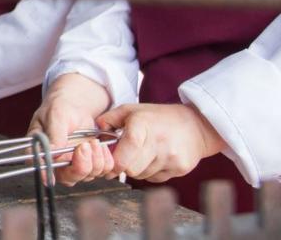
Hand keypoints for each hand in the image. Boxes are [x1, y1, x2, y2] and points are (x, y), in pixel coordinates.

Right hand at [28, 73, 113, 185]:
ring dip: (95, 160)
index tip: (53, 176)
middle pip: (68, 178)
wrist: (75, 107)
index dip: (47, 174)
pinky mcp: (89, 164)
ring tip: (93, 142)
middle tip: (84, 146)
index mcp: (40, 152)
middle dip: (81, 165)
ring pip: (87, 176)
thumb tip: (50, 153)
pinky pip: (101, 172)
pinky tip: (100, 146)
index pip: (40, 168)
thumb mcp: (56, 117)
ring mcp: (73, 166)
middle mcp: (56, 163)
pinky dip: (105, 160)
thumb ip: (54, 135)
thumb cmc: (59, 108)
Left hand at [96, 103, 224, 182]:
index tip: (110, 160)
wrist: (196, 125)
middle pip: (130, 170)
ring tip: (144, 154)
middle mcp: (158, 143)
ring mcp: (171, 157)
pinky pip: (156, 178)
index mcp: (142, 126)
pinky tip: (156, 158)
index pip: (123, 157)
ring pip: (142, 175)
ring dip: (137, 168)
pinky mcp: (180, 168)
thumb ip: (109, 119)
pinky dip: (151, 171)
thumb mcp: (132, 110)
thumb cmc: (158, 117)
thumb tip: (93, 134)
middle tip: (126, 156)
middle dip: (124, 165)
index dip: (113, 162)